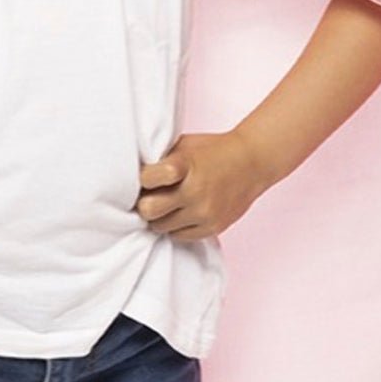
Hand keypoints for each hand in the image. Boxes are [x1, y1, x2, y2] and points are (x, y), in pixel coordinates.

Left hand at [136, 131, 270, 241]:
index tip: (146, 176)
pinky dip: (176, 226)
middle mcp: (194, 191)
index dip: (142, 179)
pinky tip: (181, 212)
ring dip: (160, 216)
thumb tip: (128, 176)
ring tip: (167, 203)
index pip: (146, 179)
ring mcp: (204, 212)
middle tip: (149, 196)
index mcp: (184, 166)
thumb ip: (160, 160)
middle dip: (145, 203)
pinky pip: (179, 236)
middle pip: (148, 210)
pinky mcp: (212, 227)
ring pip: (160, 226)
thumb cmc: (210, 151)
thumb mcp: (184, 146)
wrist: (252, 162)